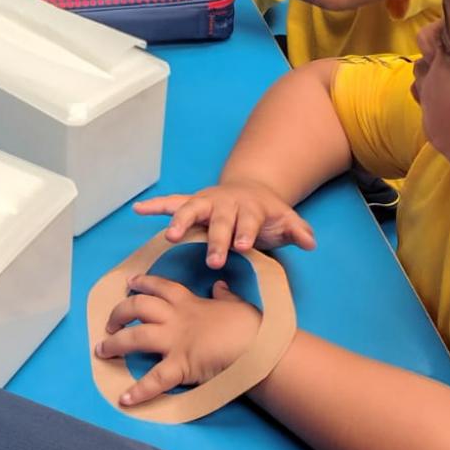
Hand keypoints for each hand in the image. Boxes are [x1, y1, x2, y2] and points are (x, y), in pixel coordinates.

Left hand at [96, 275, 259, 406]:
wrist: (257, 346)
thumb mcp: (234, 304)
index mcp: (189, 302)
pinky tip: (123, 398)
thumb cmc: (249, 325)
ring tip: (101, 350)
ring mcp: (176, 341)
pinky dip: (138, 391)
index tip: (130, 283)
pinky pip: (154, 380)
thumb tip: (219, 286)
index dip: (142, 282)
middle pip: (139, 307)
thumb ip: (223, 296)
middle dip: (119, 312)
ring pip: (136, 337)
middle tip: (110, 322)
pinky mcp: (180, 366)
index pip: (160, 286)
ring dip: (115, 344)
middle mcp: (176, 318)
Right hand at [135, 186, 315, 268]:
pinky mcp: (192, 203)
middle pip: (220, 219)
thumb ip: (297, 232)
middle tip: (213, 259)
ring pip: (191, 209)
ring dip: (180, 221)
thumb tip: (310, 242)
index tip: (243, 246)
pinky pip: (171, 202)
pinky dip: (155, 205)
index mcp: (249, 208)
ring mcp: (207, 201)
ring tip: (169, 235)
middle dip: (216, 238)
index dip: (246, 231)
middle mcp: (225, 202)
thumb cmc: (267, 214)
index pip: (248, 220)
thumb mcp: (285, 221)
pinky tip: (139, 209)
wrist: (251, 190)